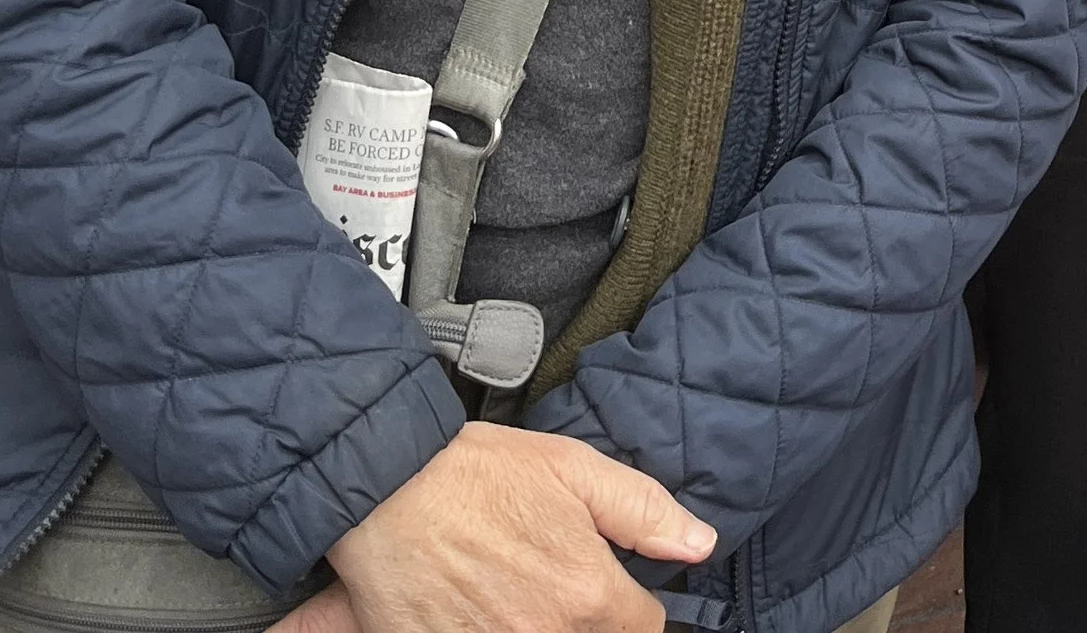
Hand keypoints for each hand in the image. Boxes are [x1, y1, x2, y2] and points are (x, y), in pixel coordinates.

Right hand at [281, 427, 714, 632]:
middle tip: (555, 586)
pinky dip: (493, 631)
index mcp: (585, 593)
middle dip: (587, 619)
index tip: (617, 593)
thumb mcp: (572, 469)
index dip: (635, 609)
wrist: (386, 487)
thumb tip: (700, 545)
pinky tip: (483, 608)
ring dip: (538, 623)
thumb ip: (642, 511)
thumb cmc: (479, 473)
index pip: (644, 628)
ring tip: (517, 594)